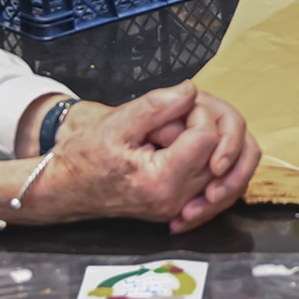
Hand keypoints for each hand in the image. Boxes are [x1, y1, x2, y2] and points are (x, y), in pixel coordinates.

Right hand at [0, 83, 259, 232]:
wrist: (66, 188)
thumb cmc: (84, 159)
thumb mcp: (117, 123)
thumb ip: (157, 105)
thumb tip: (191, 92)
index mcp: (161, 180)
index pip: (208, 138)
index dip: (197, 114)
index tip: (173, 111)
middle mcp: (176, 199)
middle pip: (228, 156)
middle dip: (210, 127)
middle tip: (180, 119)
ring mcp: (180, 206)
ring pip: (231, 174)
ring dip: (219, 145)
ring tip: (185, 133)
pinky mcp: (180, 206)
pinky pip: (220, 187)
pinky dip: (218, 165)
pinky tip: (198, 148)